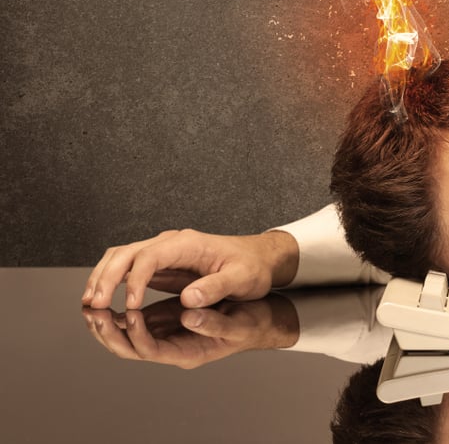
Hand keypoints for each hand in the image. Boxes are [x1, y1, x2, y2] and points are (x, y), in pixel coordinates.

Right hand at [81, 228, 299, 308]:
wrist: (257, 258)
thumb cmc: (251, 268)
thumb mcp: (242, 279)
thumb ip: (216, 288)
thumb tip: (189, 299)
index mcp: (188, 243)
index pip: (150, 256)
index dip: (135, 281)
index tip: (129, 306)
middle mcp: (170, 243)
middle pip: (126, 252)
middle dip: (106, 278)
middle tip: (94, 306)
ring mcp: (162, 252)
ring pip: (120, 257)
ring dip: (102, 278)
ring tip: (90, 305)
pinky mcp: (159, 264)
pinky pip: (127, 267)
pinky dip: (110, 280)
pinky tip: (101, 300)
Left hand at [81, 294, 299, 368]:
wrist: (261, 320)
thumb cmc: (253, 323)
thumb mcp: (239, 323)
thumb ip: (213, 322)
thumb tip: (188, 313)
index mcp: (190, 352)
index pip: (151, 350)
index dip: (136, 333)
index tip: (131, 312)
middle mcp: (174, 347)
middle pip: (131, 349)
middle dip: (109, 332)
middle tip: (94, 311)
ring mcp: (168, 335)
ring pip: (128, 336)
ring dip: (109, 322)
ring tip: (93, 303)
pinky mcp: (167, 320)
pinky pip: (137, 321)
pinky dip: (120, 310)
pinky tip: (111, 294)